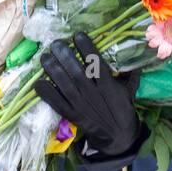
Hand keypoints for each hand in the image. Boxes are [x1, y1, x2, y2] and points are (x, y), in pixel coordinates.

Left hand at [36, 33, 141, 155]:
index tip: (77, 35)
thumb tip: (133, 51)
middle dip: (65, 56)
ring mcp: (81, 105)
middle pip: (77, 72)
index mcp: (109, 86)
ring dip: (53, 70)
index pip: (96, 63)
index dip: (86, 48)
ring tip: (44, 57)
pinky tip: (38, 82)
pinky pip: (57, 103)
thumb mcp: (130, 89)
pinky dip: (47, 93)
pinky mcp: (72, 115)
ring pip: (64, 85)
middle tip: (55, 43)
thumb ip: (130, 72)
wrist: (117, 135)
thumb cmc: (123, 107)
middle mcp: (93, 94)